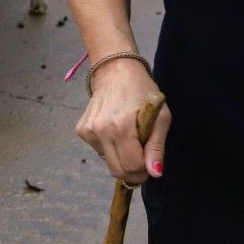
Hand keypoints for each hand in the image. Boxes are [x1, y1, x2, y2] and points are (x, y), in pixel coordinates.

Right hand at [75, 58, 168, 185]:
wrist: (116, 70)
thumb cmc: (142, 92)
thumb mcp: (161, 117)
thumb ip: (156, 147)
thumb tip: (154, 173)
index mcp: (121, 127)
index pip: (132, 166)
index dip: (145, 169)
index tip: (150, 161)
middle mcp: (100, 130)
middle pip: (118, 170)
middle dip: (133, 170)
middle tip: (142, 155)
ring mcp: (88, 131)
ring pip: (108, 162)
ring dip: (121, 157)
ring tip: (129, 136)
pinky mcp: (81, 130)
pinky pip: (99, 151)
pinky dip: (110, 147)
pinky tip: (115, 130)